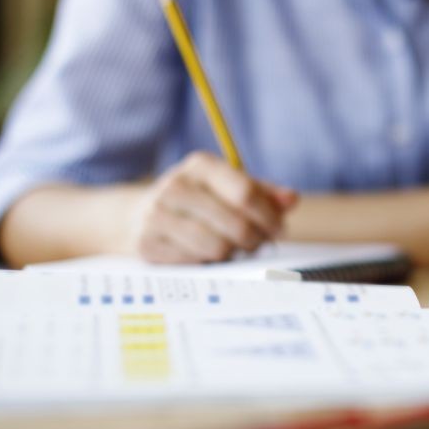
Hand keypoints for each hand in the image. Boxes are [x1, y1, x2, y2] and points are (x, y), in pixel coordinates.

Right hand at [127, 152, 297, 262]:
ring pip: (217, 247)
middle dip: (256, 238)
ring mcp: (157, 215)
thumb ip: (262, 192)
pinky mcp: (147, 244)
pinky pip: (196, 262)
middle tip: (260, 243)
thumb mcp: (226, 187)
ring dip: (235, 253)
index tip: (279, 229)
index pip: (245, 192)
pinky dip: (210, 263)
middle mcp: (175, 186)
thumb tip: (291, 199)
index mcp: (200, 166)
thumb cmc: (197, 201)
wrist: (136, 217)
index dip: (269, 215)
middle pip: (235, 223)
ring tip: (236, 249)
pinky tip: (210, 255)